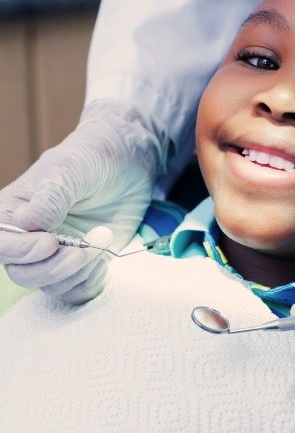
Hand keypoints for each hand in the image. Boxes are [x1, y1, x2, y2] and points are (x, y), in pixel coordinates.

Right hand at [0, 99, 167, 303]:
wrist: (129, 159)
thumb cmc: (94, 156)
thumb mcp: (73, 169)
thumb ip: (51, 198)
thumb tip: (26, 223)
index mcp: (16, 211)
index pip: (2, 244)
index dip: (20, 251)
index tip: (50, 243)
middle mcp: (32, 237)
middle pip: (24, 273)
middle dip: (54, 269)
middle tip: (84, 252)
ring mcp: (59, 253)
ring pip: (53, 286)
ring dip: (78, 273)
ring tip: (101, 242)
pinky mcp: (85, 263)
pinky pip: (78, 291)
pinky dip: (90, 284)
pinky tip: (104, 261)